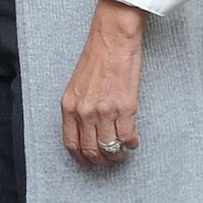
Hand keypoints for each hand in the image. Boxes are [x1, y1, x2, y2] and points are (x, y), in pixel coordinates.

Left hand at [61, 0, 144, 168]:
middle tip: (109, 160)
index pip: (71, 143)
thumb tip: (85, 129)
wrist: (112, 40)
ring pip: (109, 148)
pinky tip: (133, 141)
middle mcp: (84, 112)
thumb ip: (78, 108)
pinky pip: (127, 137)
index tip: (89, 162)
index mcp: (69, 107)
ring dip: (118, 155)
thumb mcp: (77, 86)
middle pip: (90, 150)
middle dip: (101, 161)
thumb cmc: (96, 59)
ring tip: (123, 152)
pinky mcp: (125, 108)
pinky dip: (131, 144)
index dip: (81, 158)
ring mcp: (104, 111)